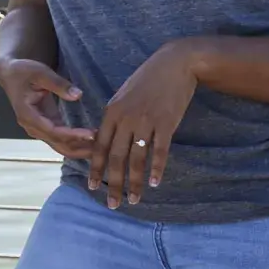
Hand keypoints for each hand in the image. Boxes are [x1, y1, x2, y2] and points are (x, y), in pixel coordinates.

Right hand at [0, 58, 94, 159]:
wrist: (11, 74)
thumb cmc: (24, 72)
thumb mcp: (40, 73)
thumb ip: (58, 84)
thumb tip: (78, 95)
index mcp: (28, 115)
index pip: (53, 131)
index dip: (73, 135)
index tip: (92, 134)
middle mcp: (32, 127)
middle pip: (58, 145)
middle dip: (80, 148)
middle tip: (103, 146)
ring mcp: (38, 129)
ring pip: (60, 146)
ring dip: (80, 149)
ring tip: (101, 148)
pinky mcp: (45, 126)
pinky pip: (61, 140)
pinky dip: (76, 143)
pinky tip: (92, 143)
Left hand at [89, 41, 198, 208]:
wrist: (174, 64)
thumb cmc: (147, 80)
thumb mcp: (124, 96)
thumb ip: (115, 117)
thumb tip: (107, 138)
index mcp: (111, 112)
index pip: (99, 146)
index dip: (96, 168)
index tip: (94, 187)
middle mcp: (125, 118)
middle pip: (115, 157)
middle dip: (113, 183)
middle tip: (113, 204)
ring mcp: (146, 121)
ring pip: (137, 159)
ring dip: (136, 182)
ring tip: (135, 199)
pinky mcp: (166, 123)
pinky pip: (159, 151)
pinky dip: (157, 169)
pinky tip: (155, 183)